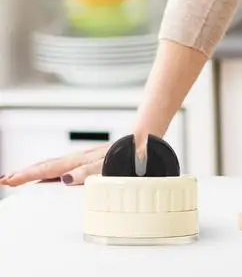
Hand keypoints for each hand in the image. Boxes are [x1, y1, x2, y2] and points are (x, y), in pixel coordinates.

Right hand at [0, 130, 147, 186]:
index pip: (49, 169)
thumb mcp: (108, 163)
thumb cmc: (130, 152)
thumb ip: (88, 171)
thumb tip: (65, 179)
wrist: (148, 140)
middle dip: (26, 173)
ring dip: (36, 171)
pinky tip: (48, 175)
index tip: (10, 180)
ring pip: (56, 163)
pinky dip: (52, 169)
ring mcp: (87, 157)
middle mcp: (81, 157)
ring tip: (18, 177)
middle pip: (48, 165)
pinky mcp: (93, 158)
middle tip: (6, 180)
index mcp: (81, 160)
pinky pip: (67, 163)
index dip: (29, 175)